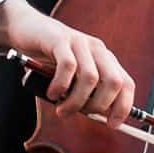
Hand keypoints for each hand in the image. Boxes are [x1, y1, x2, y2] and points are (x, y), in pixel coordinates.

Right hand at [0, 0, 134, 127]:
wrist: (27, 28)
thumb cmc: (49, 58)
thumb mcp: (72, 77)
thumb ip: (85, 92)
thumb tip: (97, 117)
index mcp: (105, 60)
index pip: (127, 84)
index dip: (123, 107)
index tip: (112, 124)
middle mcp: (97, 50)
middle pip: (114, 82)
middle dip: (98, 106)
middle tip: (80, 114)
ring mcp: (79, 43)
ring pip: (90, 78)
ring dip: (76, 101)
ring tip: (61, 109)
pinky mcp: (60, 40)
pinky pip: (67, 66)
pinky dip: (61, 86)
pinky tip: (52, 93)